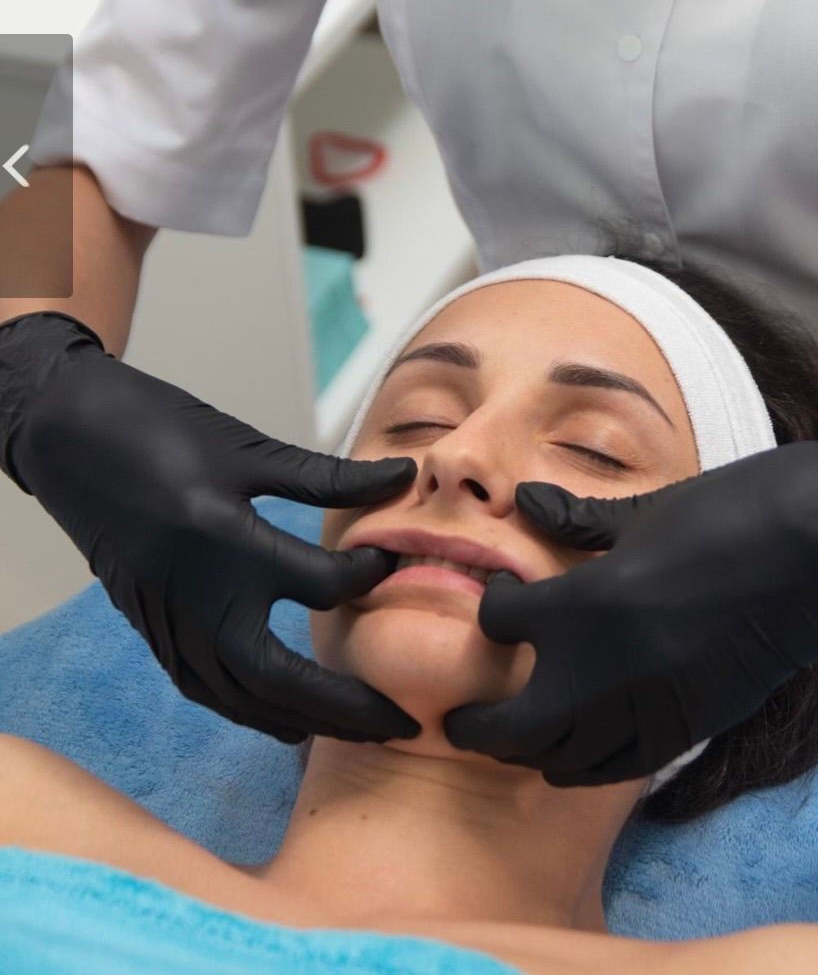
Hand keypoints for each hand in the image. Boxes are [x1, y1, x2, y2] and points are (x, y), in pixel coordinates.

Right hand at [0, 313, 420, 744]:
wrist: (69, 438)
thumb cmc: (159, 429)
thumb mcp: (248, 448)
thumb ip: (328, 476)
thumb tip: (405, 477)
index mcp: (225, 538)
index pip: (319, 582)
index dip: (368, 574)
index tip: (394, 561)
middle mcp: (194, 595)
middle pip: (279, 677)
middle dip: (345, 708)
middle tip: (404, 724)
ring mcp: (167, 621)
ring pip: (240, 698)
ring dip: (303, 720)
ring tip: (360, 730)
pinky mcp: (151, 630)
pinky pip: (206, 690)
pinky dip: (252, 711)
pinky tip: (289, 718)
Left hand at [443, 424, 817, 784]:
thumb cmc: (740, 507)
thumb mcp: (650, 507)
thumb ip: (581, 520)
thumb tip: (527, 502)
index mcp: (591, 600)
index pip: (503, 624)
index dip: (492, 612)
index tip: (498, 603)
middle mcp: (611, 670)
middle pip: (515, 730)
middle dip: (481, 724)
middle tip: (464, 714)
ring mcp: (655, 708)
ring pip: (565, 764)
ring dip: (532, 750)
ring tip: (519, 730)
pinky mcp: (695, 728)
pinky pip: (621, 768)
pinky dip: (589, 761)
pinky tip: (581, 739)